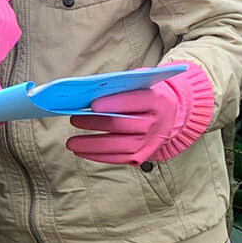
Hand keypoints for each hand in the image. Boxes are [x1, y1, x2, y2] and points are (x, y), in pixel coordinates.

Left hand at [66, 63, 214, 165]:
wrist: (169, 115)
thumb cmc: (144, 94)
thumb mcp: (138, 83)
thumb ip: (119, 86)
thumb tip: (88, 92)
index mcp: (157, 99)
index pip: (136, 100)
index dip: (115, 102)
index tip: (93, 104)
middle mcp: (156, 122)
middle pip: (125, 124)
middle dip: (97, 123)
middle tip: (74, 119)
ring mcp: (151, 142)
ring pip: (121, 146)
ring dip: (94, 145)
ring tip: (72, 143)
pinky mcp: (143, 156)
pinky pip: (120, 159)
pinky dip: (98, 156)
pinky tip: (82, 151)